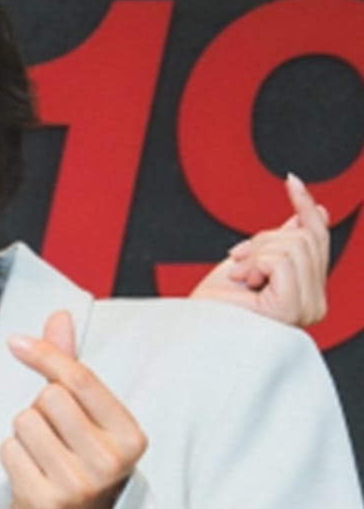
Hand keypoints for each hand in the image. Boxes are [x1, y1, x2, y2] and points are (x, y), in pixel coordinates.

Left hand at [2, 311, 147, 508]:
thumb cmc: (81, 461)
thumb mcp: (88, 417)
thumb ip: (72, 367)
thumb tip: (60, 315)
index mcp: (131, 437)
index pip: (79, 380)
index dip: (45, 355)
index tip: (17, 343)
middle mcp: (110, 462)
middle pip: (47, 398)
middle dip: (40, 409)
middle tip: (53, 437)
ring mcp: (78, 485)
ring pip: (24, 422)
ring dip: (24, 434)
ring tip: (43, 456)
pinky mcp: (44, 502)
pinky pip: (7, 450)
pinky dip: (11, 456)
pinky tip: (31, 475)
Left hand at [189, 173, 329, 326]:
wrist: (189, 328)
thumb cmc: (212, 304)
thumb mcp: (251, 262)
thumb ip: (284, 242)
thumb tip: (318, 212)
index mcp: (310, 295)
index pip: (317, 239)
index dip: (305, 206)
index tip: (291, 179)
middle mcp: (316, 305)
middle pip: (305, 237)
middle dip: (263, 240)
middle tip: (237, 261)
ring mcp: (307, 308)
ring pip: (294, 244)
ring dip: (257, 253)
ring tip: (239, 276)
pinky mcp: (291, 308)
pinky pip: (281, 260)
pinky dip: (256, 263)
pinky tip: (242, 282)